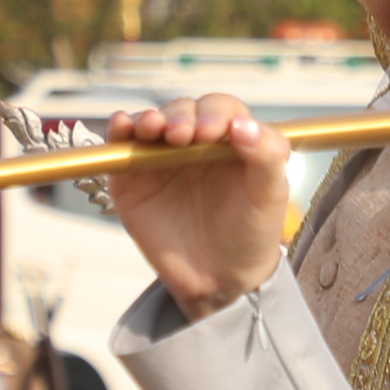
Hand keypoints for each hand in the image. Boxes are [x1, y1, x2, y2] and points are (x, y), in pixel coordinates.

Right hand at [106, 99, 290, 319]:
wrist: (217, 280)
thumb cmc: (250, 234)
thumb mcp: (270, 196)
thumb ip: (268, 157)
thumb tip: (244, 125)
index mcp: (230, 140)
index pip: (220, 109)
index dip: (215, 114)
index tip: (212, 133)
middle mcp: (194, 142)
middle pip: (183, 110)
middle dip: (182, 116)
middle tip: (181, 135)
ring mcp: (161, 157)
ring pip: (151, 121)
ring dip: (150, 118)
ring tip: (153, 128)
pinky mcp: (131, 177)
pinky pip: (121, 145)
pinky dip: (119, 129)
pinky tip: (123, 126)